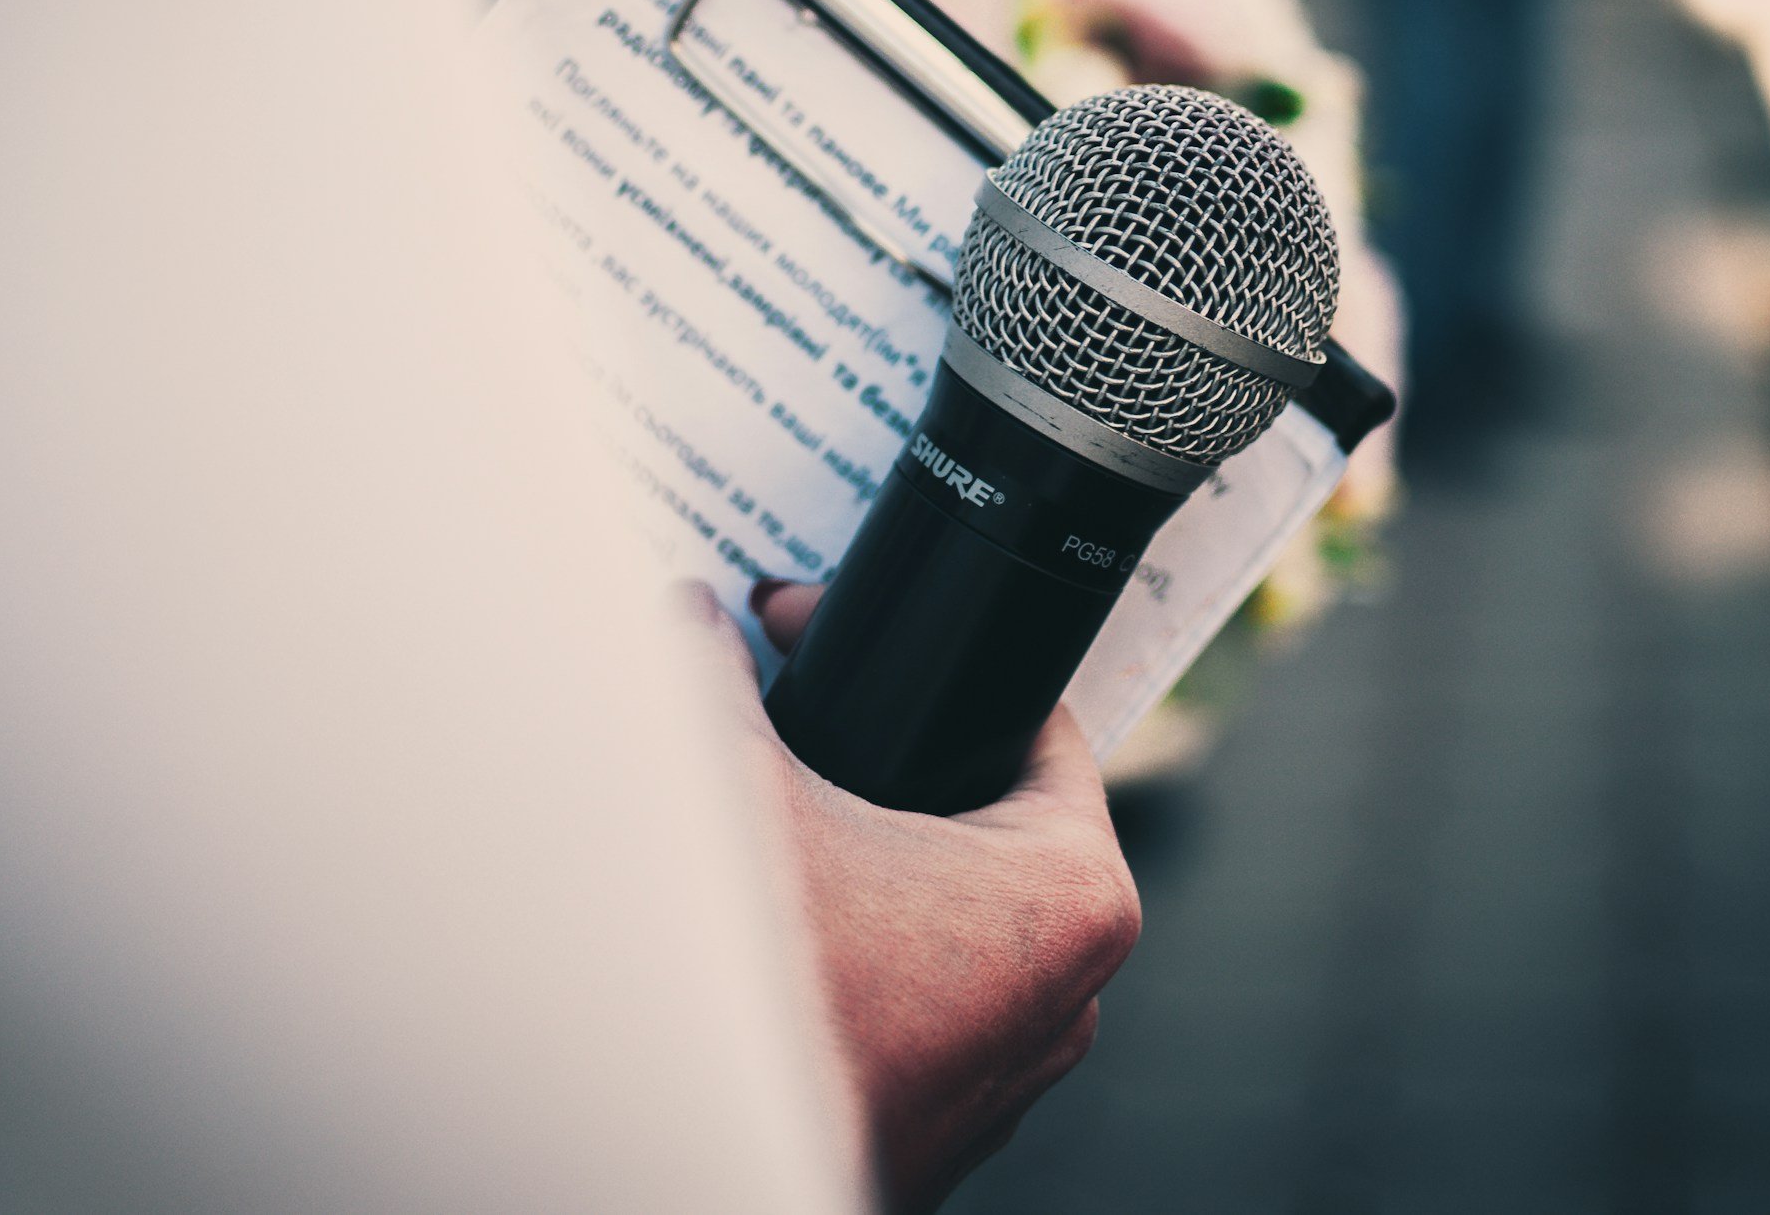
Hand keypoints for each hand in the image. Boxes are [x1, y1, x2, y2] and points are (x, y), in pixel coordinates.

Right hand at [670, 581, 1141, 1214]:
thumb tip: (694, 618)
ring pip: (953, 911)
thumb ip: (721, 685)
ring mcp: (1014, 1061)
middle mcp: (1072, 985)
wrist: (708, 1150)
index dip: (934, 666)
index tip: (844, 644)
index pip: (1038, 726)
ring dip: (876, 860)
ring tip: (792, 817)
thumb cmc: (773, 993)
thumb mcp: (745, 794)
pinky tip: (794, 918)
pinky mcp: (950, 1110)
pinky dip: (870, 948)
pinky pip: (924, 991)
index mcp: (1074, 891)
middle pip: (990, 816)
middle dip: (895, 760)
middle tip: (808, 717)